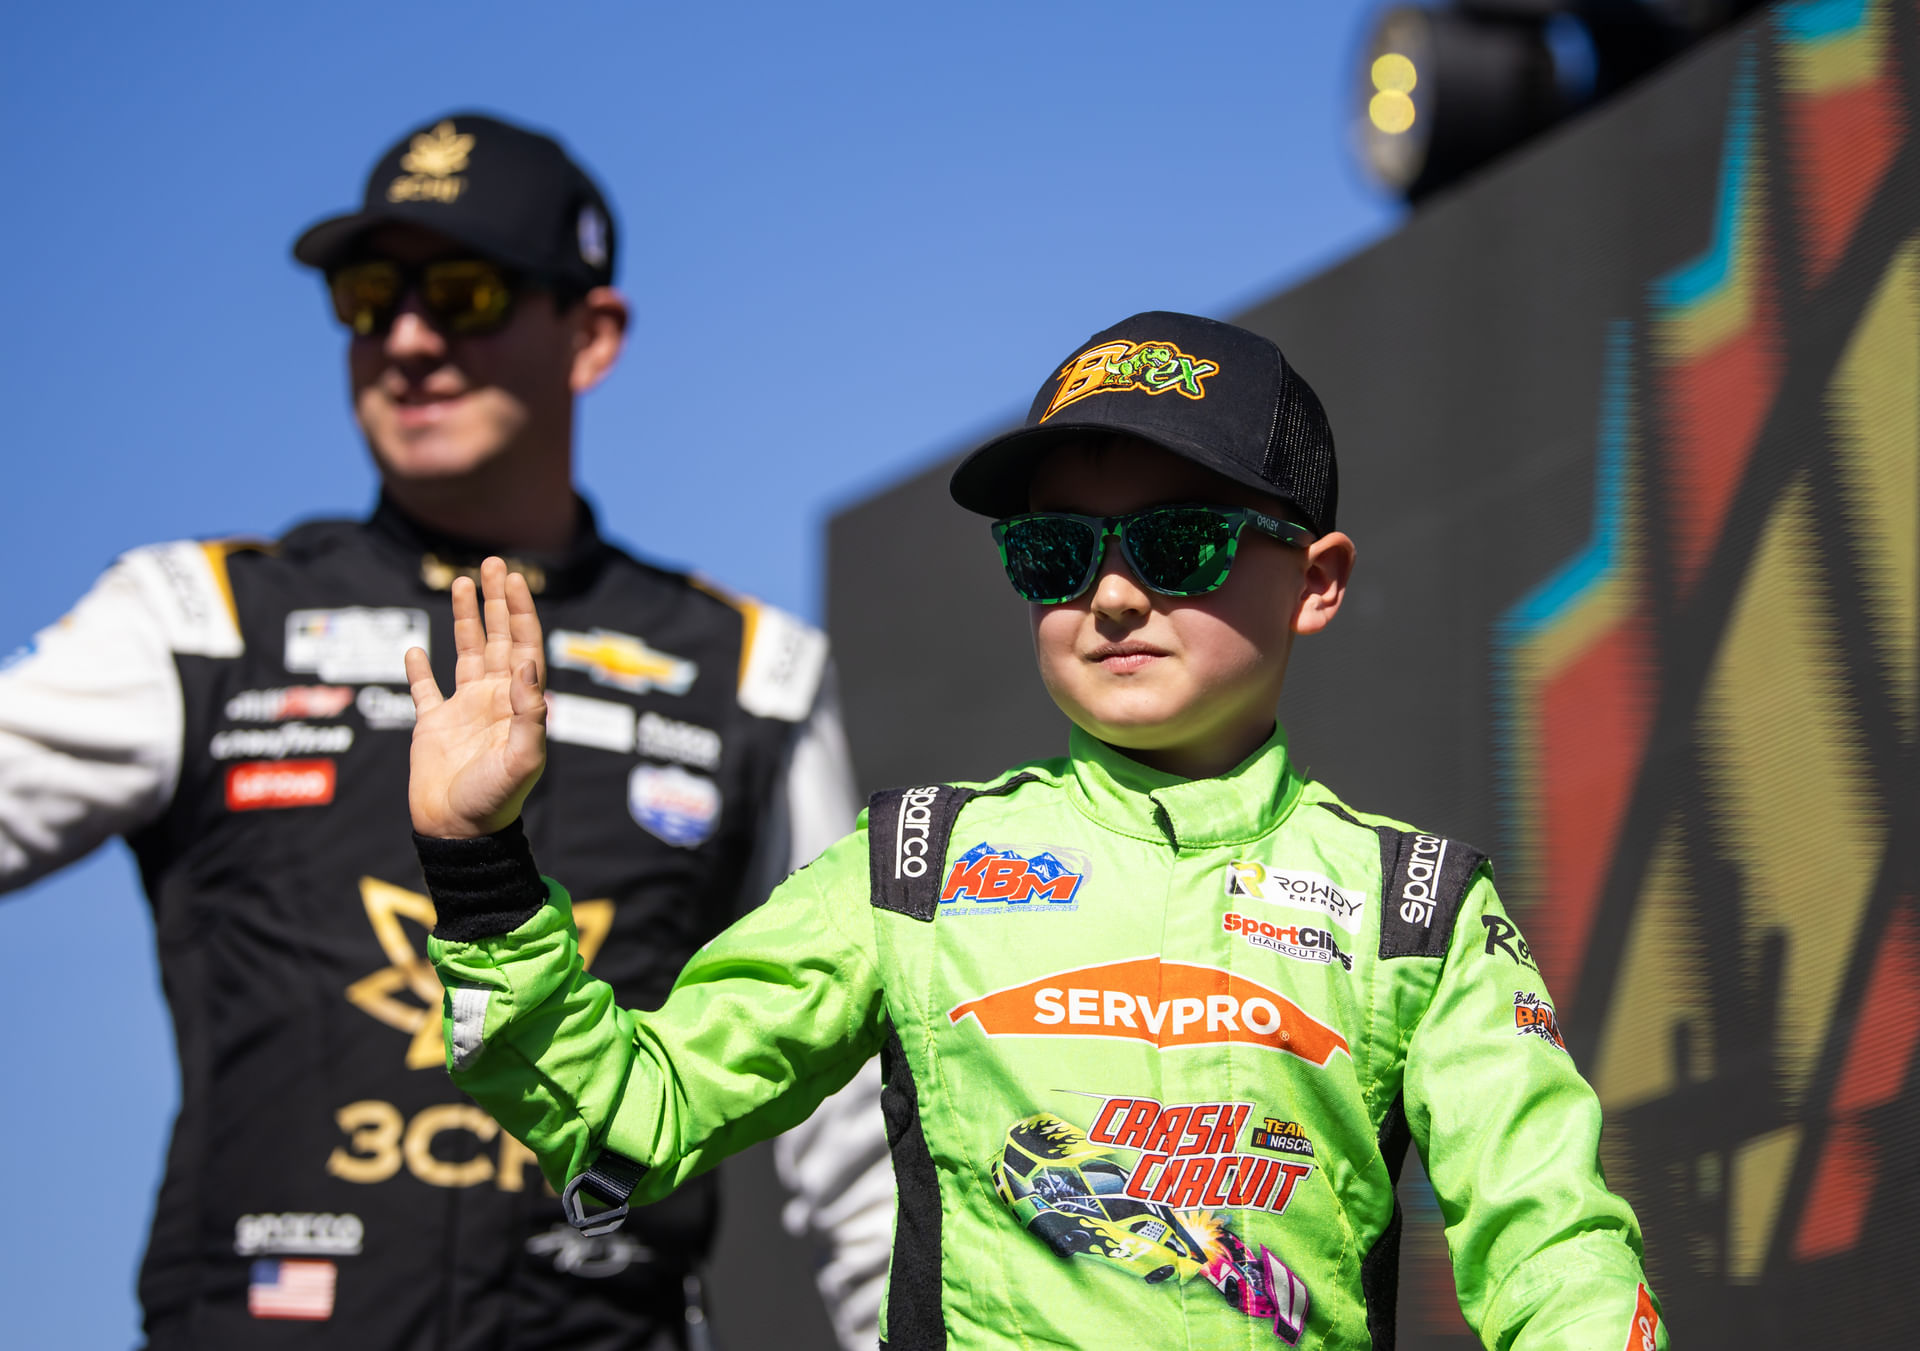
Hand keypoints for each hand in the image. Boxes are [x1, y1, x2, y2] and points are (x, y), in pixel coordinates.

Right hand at [404, 557, 547, 837]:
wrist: (458, 834)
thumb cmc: (495, 802)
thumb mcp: (522, 761)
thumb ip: (530, 715)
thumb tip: (526, 666)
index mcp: (518, 704)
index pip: (523, 646)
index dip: (521, 611)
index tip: (515, 578)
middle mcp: (494, 700)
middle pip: (497, 639)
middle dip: (497, 602)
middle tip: (492, 563)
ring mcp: (463, 711)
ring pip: (465, 653)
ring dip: (465, 619)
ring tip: (463, 582)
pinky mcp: (431, 726)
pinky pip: (424, 691)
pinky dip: (418, 670)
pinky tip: (415, 649)